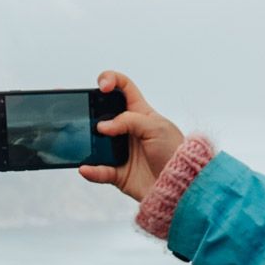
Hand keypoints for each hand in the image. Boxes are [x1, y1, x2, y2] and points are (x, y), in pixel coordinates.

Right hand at [77, 70, 184, 201]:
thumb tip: (102, 126)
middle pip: (102, 114)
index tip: (103, 86)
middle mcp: (128, 130)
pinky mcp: (118, 172)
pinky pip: (99, 171)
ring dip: (87, 142)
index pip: (123, 88)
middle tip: (86, 115)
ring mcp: (121, 151)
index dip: (111, 80)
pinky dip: (91, 170)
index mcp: (140, 113)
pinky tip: (86, 168)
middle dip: (91, 111)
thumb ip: (129, 121)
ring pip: (96, 142)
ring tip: (83, 142)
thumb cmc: (175, 152)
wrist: (181, 185)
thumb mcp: (156, 127)